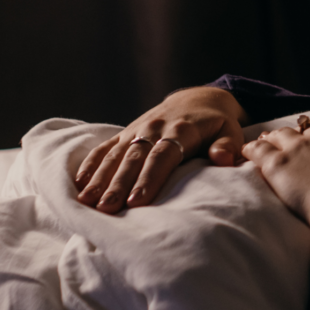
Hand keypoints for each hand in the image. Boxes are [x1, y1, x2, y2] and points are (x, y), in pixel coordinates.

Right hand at [74, 87, 246, 213]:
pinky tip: (79, 184)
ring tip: (87, 202)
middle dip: (119, 184)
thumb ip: (228, 145)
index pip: (162, 156)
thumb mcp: (230, 130)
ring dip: (100, 178)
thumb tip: (224, 159)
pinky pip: (104, 148)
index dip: (149, 178)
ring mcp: (136, 130)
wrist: (196, 99)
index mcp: (181, 130)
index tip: (137, 201)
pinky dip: (91, 164)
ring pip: (115, 154)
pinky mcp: (125, 133)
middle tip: (107, 209)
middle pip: (134, 158)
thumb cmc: (216, 124)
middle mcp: (154, 128)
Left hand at [242, 109, 309, 259]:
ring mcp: (298, 147)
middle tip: (301, 144)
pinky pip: (258, 149)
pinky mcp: (277, 164)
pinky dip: (253, 149)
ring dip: (276, 138)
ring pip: (281, 134)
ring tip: (271, 144)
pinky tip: (249, 151)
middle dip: (304, 133)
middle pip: (307, 124)